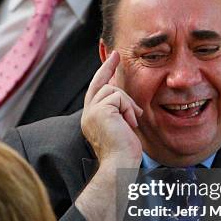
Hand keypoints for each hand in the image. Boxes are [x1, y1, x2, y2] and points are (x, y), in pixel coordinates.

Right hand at [82, 51, 142, 167]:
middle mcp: (88, 114)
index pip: (96, 91)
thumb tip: (124, 98)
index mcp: (92, 118)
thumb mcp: (121, 126)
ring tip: (132, 121)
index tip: (111, 60)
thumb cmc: (124, 152)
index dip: (103, 74)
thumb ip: (118, 111)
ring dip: (128, 104)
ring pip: (113, 91)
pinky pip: (119, 97)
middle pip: (100, 84)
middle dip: (108, 67)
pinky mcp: (100, 111)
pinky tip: (130, 123)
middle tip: (116, 55)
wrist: (119, 165)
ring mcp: (92, 112)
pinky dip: (128, 108)